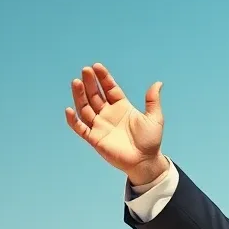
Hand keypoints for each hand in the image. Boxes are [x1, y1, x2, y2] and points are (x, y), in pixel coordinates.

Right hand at [65, 64, 168, 185]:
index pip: (109, 89)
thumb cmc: (150, 140)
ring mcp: (100, 125)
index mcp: (121, 106)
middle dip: (90, 83)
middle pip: (95, 95)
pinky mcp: (94, 138)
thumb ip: (152, 101)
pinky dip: (74, 120)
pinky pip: (81, 128)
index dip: (103, 78)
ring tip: (76, 82)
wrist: (146, 161)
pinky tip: (70, 110)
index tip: (97, 66)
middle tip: (85, 70)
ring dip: (79, 96)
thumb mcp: (154, 118)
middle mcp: (108, 114)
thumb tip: (158, 83)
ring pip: (85, 108)